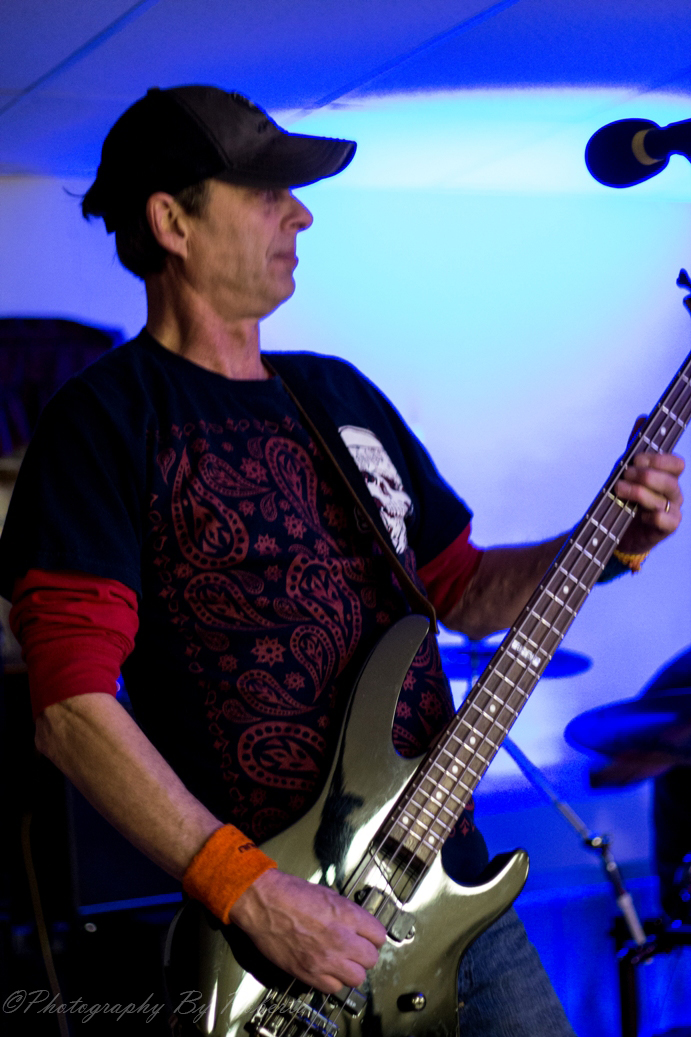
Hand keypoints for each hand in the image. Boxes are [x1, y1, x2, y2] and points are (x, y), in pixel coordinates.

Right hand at [228, 869, 386, 993]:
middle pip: (371, 959)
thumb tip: (358, 926)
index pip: (379, 935)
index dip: (373, 936)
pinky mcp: (308, 973)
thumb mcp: (328, 894)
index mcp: (346, 915)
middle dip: (364, 954)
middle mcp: (340, 939)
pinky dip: (332, 980)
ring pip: (356, 978)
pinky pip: (333, 987)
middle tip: (354, 949)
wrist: (263, 903)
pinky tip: (326, 969)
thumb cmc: (292, 893)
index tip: (367, 936)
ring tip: (341, 961)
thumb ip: (346, 913)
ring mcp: (324, 959)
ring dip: (351, 970)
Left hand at [614, 418, 683, 554]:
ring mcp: (672, 510)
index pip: (675, 463)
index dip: (658, 460)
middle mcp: (672, 492)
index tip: (636, 458)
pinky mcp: (667, 528)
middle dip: (646, 475)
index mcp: (666, 475)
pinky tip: (639, 515)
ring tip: (619, 490)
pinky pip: (667, 521)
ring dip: (639, 493)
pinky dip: (652, 516)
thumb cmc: (625, 496)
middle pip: (670, 480)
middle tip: (624, 475)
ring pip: (663, 499)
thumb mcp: (626, 468)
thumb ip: (636, 445)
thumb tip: (643, 418)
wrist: (614, 528)